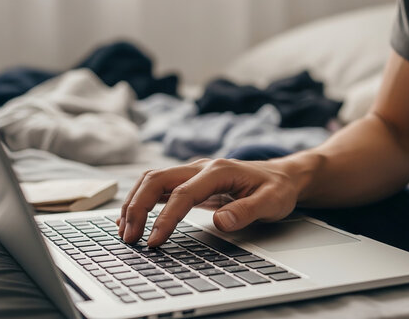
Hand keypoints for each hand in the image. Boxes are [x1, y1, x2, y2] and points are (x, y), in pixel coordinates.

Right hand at [116, 158, 298, 246]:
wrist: (283, 176)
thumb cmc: (278, 188)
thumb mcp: (273, 201)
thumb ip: (247, 211)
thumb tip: (221, 222)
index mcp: (219, 170)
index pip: (182, 194)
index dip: (165, 219)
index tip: (154, 241)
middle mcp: (201, 167)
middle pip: (157, 179)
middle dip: (137, 207)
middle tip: (129, 238)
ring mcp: (194, 172)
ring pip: (152, 180)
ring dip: (134, 203)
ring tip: (125, 231)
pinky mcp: (191, 181)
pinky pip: (159, 186)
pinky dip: (141, 200)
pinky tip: (133, 219)